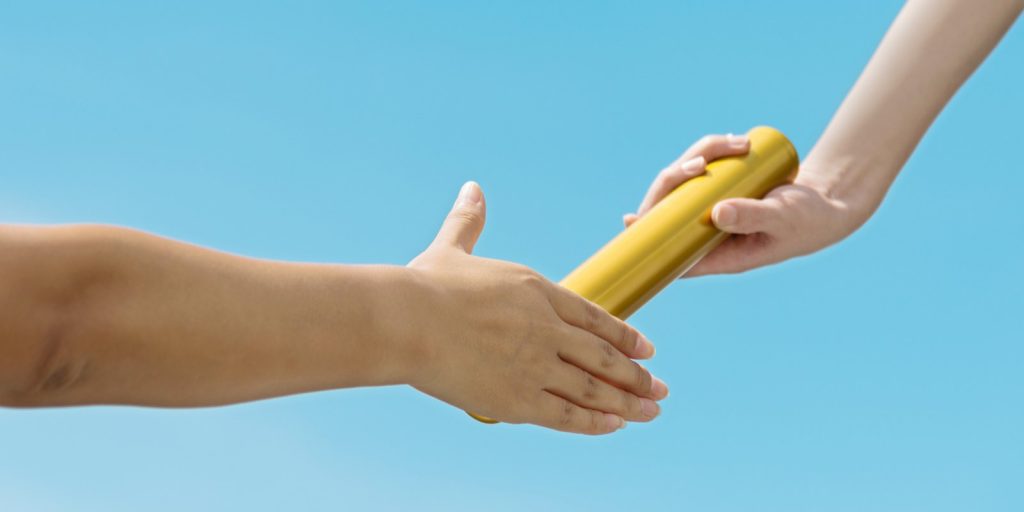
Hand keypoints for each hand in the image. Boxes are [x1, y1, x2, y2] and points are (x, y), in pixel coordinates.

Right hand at [406, 182, 668, 434]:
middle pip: (604, 357)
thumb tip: (472, 188)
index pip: (595, 318)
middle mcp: (547, 329)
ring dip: (627, 403)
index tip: (647, 348)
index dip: (625, 336)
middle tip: (661, 390)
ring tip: (650, 413)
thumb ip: (471, 221)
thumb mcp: (454, 248)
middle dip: (637, 376)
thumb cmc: (426, 285)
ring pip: (593, 388)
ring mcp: (536, 366)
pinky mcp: (518, 399)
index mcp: (538, 291)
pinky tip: (613, 426)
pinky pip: (566, 415)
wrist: (407, 321)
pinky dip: (593, 422)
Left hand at [624, 134, 865, 275]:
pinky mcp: (723, 188)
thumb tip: (714, 214)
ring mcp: (715, 208)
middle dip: (677, 178)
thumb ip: (751, 217)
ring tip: (741, 142)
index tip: (632, 219)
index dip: (648, 238)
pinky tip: (731, 141)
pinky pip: (705, 169)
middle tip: (702, 160)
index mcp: (719, 254)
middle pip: (672, 207)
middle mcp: (711, 232)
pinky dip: (714, 151)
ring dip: (704, 154)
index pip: (673, 251)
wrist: (828, 204)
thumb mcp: (782, 217)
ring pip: (688, 181)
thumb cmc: (806, 220)